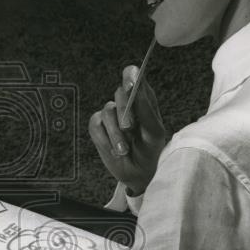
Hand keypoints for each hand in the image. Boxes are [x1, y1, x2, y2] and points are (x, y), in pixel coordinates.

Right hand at [88, 65, 166, 196]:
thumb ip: (145, 108)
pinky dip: (105, 140)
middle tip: (130, 128)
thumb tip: (135, 85)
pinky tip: (115, 150)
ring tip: (125, 150)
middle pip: (120, 91)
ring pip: (107, 112)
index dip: (131, 75)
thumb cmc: (151, 150)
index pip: (134, 75)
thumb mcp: (154, 131)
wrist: (139, 174)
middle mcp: (126, 102)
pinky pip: (96, 126)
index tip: (131, 84)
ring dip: (116, 134)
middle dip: (124, 110)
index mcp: (143, 98)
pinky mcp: (98, 126)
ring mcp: (111, 114)